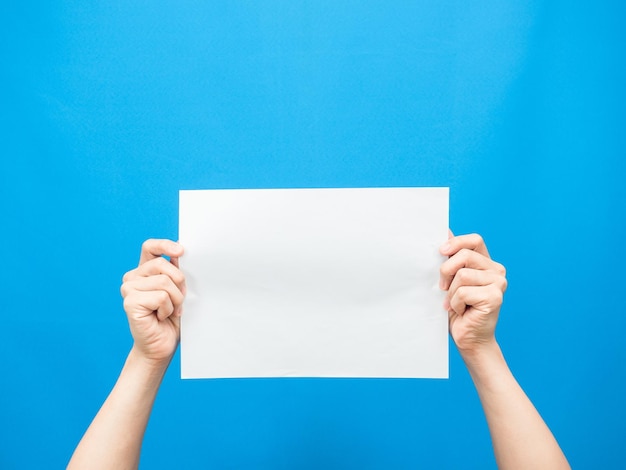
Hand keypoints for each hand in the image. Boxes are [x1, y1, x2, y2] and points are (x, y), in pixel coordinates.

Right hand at [120, 239, 185, 364]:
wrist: (162, 345)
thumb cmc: (171, 319)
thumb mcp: (178, 290)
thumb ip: (175, 271)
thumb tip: (180, 251)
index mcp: (144, 271)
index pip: (150, 247)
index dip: (165, 245)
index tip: (181, 251)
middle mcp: (133, 277)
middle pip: (162, 264)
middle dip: (179, 283)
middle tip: (179, 301)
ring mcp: (128, 289)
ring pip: (164, 281)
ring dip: (175, 299)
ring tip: (170, 311)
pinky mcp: (130, 302)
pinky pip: (161, 297)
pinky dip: (168, 309)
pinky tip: (161, 317)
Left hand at [439, 233, 506, 355]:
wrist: (468, 338)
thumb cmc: (457, 309)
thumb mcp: (450, 279)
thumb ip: (451, 256)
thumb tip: (444, 231)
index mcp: (486, 263)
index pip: (475, 240)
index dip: (456, 242)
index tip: (441, 251)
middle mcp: (496, 270)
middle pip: (464, 256)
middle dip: (446, 272)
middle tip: (444, 288)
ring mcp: (498, 283)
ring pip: (462, 275)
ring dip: (451, 293)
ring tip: (457, 304)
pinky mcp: (495, 296)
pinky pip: (463, 292)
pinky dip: (456, 303)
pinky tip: (463, 311)